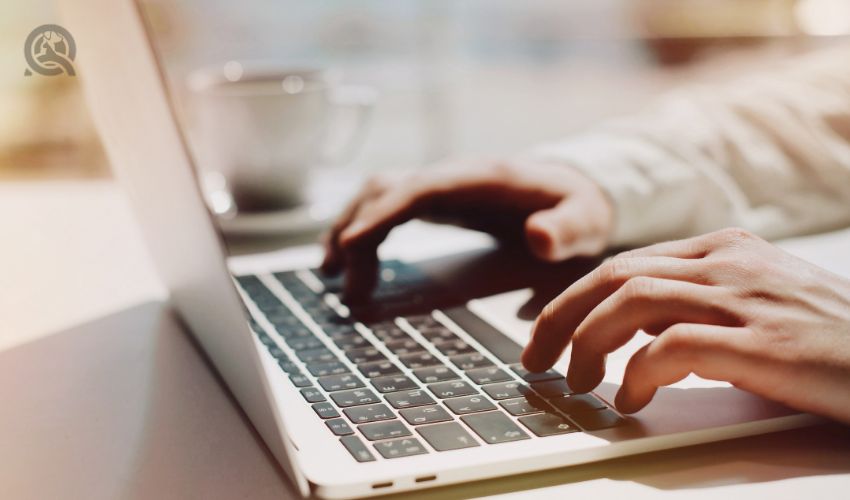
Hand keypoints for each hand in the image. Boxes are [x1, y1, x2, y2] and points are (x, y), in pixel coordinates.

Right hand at [322, 158, 612, 299]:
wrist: (576, 187)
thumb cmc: (578, 205)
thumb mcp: (586, 219)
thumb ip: (566, 228)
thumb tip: (537, 237)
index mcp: (481, 177)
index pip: (417, 189)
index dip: (380, 214)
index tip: (350, 244)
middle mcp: (451, 175)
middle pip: (385, 189)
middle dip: (356, 231)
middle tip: (347, 286)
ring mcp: (439, 185)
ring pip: (376, 194)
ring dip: (348, 227)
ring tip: (332, 273)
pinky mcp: (435, 200)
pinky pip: (385, 207)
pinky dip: (361, 228)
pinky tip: (347, 259)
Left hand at [522, 228, 849, 423]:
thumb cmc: (831, 341)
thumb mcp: (760, 305)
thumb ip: (701, 307)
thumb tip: (641, 340)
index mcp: (726, 248)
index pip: (625, 263)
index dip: (574, 299)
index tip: (549, 332)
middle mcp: (730, 262)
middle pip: (615, 276)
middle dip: (563, 318)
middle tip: (537, 358)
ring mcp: (747, 298)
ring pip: (632, 301)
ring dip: (588, 343)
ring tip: (577, 383)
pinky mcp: (764, 344)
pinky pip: (672, 347)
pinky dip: (636, 373)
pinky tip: (630, 400)